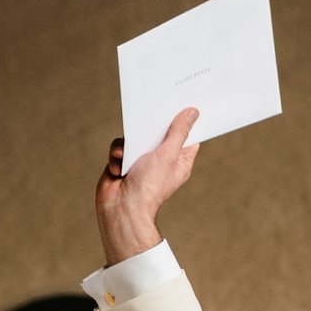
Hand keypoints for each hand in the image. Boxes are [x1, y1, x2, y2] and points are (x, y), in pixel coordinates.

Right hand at [96, 107, 199, 265]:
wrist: (121, 208)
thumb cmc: (149, 186)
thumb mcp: (168, 154)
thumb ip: (179, 132)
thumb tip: (193, 112)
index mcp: (180, 160)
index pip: (187, 136)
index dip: (185, 120)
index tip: (182, 103)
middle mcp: (162, 160)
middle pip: (160, 132)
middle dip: (151, 127)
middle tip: (148, 115)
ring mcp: (142, 161)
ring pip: (136, 138)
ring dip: (129, 145)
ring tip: (126, 156)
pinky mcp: (124, 162)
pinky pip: (120, 147)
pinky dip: (117, 155)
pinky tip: (118, 168)